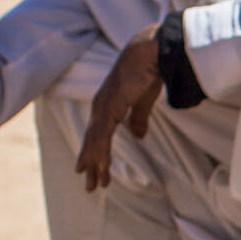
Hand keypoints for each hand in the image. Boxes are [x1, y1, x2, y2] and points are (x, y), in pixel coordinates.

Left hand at [75, 27, 163, 191]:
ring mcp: (103, 107)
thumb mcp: (143, 101)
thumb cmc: (148, 71)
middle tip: (90, 186)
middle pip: (92, 141)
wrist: (151, 53)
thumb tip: (138, 136)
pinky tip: (100, 167)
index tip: (92, 169)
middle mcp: (101, 107)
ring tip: (94, 184)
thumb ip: (138, 119)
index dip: (95, 152)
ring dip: (95, 165)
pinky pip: (103, 136)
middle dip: (91, 164)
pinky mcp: (109, 108)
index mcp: (108, 105)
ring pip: (95, 143)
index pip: (99, 134)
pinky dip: (100, 153)